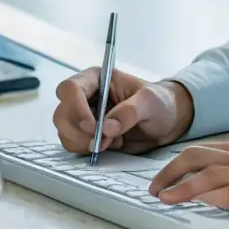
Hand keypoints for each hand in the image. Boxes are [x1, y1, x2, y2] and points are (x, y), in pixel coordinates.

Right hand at [53, 68, 193, 154]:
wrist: (166, 122)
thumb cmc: (159, 102)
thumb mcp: (150, 101)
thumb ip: (130, 112)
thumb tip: (107, 128)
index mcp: (97, 78)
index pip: (70, 88)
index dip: (77, 109)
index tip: (95, 127)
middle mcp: (85, 96)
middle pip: (62, 113)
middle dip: (79, 131)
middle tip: (102, 140)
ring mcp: (84, 116)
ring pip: (64, 131)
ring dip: (84, 142)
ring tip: (113, 141)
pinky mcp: (86, 135)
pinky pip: (73, 145)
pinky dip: (87, 150)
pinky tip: (110, 145)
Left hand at [148, 136, 228, 224]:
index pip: (209, 149)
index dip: (182, 162)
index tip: (165, 174)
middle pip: (199, 154)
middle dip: (170, 169)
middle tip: (153, 185)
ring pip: (205, 170)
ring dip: (176, 182)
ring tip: (158, 195)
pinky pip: (222, 190)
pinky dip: (196, 194)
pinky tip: (181, 201)